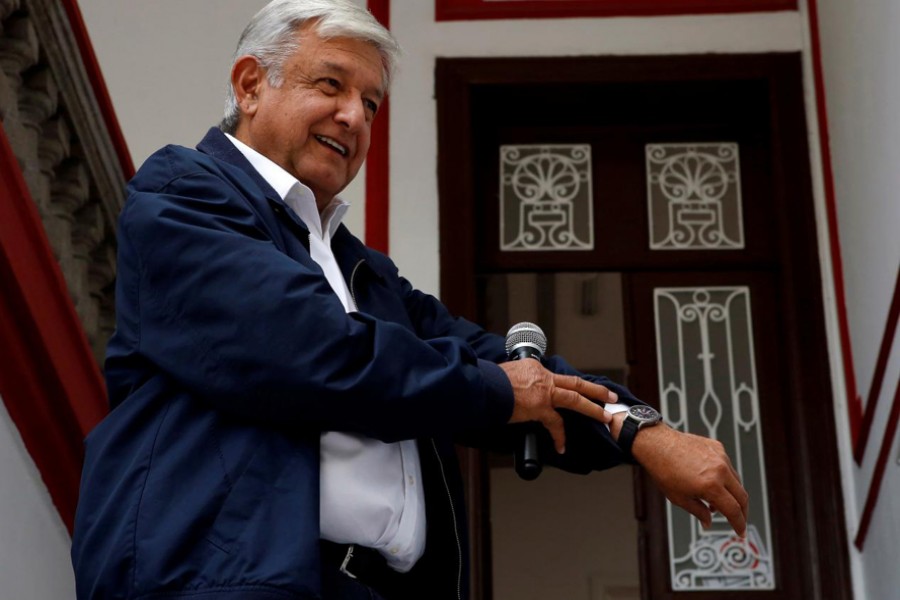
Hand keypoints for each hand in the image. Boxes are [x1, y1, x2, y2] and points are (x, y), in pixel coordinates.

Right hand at [500, 359, 616, 454]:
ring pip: (576, 399)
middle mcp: (544, 378)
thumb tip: (512, 389)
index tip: (572, 391)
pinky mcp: (540, 408)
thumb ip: (516, 380)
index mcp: (535, 368)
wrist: (484, 387)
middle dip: (595, 390)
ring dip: (593, 408)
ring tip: (605, 417)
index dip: (564, 386)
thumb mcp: (506, 373)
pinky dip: (559, 437)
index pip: (554, 377)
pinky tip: (562, 447)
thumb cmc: (489, 381)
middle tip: (609, 396)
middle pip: (575, 383)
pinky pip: (555, 424)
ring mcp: (545, 393)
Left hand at [611, 416, 748, 535]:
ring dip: (732, 494)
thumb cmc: (663, 471)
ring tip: (716, 502)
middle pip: (742, 496)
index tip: (740, 532)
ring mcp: (721, 457)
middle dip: (742, 512)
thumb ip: (699, 512)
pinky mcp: (718, 447)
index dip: (739, 524)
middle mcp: (720, 470)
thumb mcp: (679, 499)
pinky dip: (725, 478)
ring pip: (736, 481)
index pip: (733, 510)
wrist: (656, 444)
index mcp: (711, 486)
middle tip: (737, 520)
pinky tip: (712, 482)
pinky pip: (728, 466)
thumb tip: (708, 522)